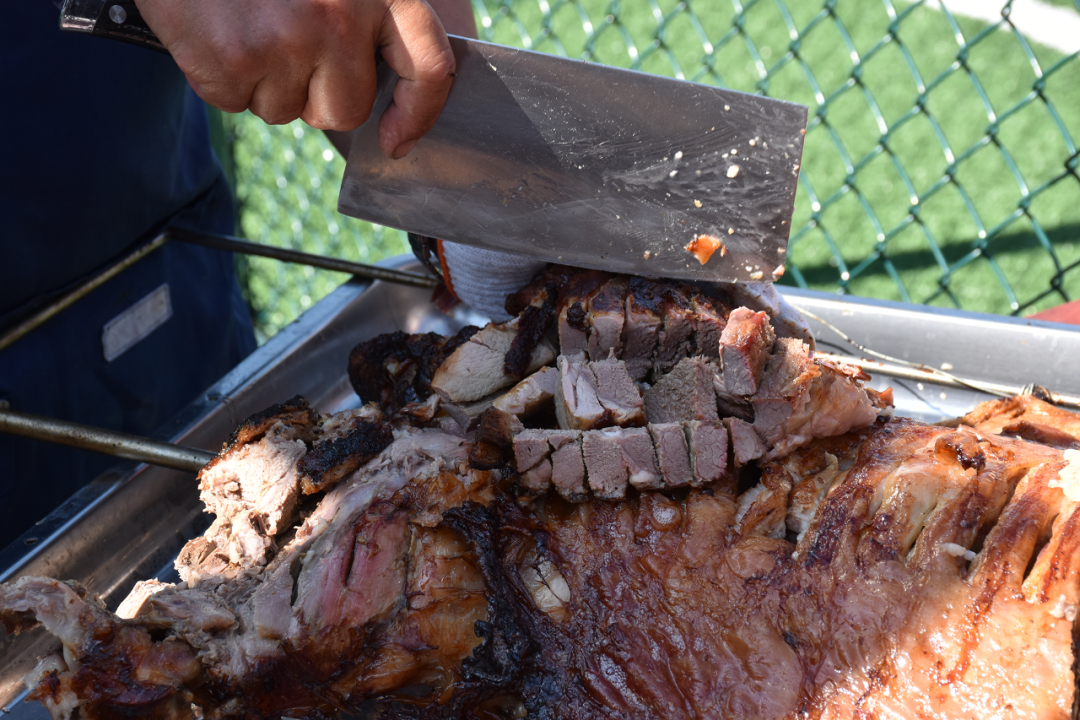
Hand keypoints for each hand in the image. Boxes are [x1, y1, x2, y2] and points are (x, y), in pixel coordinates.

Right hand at [135, 0, 456, 157]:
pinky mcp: (233, 60)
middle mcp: (340, 16)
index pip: (429, 68)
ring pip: (288, 111)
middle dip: (317, 93)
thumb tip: (393, 103)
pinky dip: (222, 77)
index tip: (397, 141)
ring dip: (266, 83)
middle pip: (347, 109)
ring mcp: (286, 41)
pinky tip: (216, 29)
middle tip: (285, 40)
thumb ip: (370, 17)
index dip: (416, 114)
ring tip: (247, 23)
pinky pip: (237, 103)